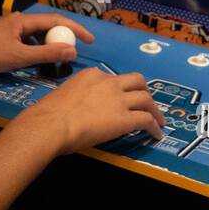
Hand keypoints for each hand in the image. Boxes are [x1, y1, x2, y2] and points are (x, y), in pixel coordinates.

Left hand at [0, 11, 95, 79]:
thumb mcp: (18, 57)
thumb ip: (46, 54)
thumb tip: (73, 51)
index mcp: (22, 21)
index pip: (55, 21)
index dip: (75, 29)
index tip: (91, 41)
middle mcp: (17, 22)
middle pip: (47, 27)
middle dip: (64, 38)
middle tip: (77, 53)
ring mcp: (9, 32)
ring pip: (36, 37)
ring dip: (49, 47)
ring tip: (60, 61)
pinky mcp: (2, 42)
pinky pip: (26, 44)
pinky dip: (36, 53)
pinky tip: (38, 65)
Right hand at [23, 67, 162, 156]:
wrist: (52, 123)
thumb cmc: (49, 114)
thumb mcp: (63, 95)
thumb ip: (75, 98)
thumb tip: (75, 110)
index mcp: (91, 75)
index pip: (111, 78)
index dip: (119, 89)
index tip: (119, 97)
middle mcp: (108, 83)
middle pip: (136, 81)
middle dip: (144, 90)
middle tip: (146, 101)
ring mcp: (118, 100)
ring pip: (146, 99)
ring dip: (155, 109)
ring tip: (159, 120)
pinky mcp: (125, 119)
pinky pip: (147, 120)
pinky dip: (155, 126)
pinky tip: (156, 134)